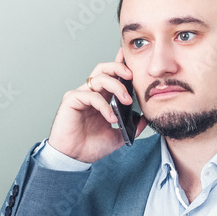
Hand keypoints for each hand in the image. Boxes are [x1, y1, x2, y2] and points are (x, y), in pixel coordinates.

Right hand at [48, 46, 147, 163]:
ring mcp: (80, 95)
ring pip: (99, 78)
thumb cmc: (90, 146)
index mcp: (101, 97)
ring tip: (127, 101)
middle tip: (132, 76)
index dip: (120, 64)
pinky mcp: (71, 101)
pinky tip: (112, 118)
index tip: (130, 57)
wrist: (74, 158)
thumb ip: (130, 127)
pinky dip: (104, 105)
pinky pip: (91, 96)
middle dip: (119, 67)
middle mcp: (91, 93)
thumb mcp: (117, 137)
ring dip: (116, 87)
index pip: (111, 75)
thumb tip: (145, 119)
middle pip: (104, 69)